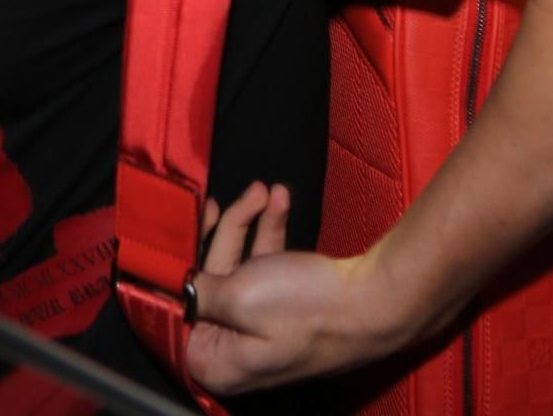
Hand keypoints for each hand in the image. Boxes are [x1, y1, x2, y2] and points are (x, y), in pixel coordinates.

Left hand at [186, 182, 407, 395]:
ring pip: (240, 267)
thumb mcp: (238, 296)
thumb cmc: (309, 310)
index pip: (178, 310)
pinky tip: (281, 201)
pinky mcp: (286, 310)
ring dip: (250, 225)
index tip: (179, 224)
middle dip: (223, 232)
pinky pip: (267, 267)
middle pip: (210, 281)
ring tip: (265, 191)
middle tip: (224, 197)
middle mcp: (233, 350)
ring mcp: (261, 329)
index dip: (177, 267)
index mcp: (215, 361)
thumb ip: (197, 290)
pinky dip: (271, 235)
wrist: (377, 304)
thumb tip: (175, 285)